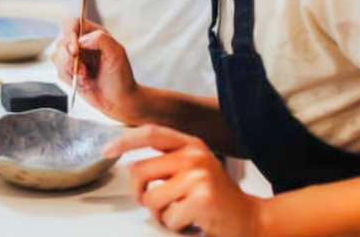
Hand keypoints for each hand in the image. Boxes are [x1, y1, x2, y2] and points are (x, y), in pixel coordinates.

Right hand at [51, 18, 140, 123]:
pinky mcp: (67, 72)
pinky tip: (84, 82)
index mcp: (92, 34)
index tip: (75, 50)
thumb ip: (101, 39)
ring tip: (86, 77)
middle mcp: (80, 44)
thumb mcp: (117, 53)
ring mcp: (73, 58)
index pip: (71, 24)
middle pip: (61, 42)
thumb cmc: (121, 76)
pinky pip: (58, 72)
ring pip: (56, 57)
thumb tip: (81, 40)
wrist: (118, 99)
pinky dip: (70, 79)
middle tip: (84, 70)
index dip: (69, 34)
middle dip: (70, 59)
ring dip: (70, 70)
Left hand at [103, 125, 263, 236]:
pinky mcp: (202, 199)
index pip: (150, 133)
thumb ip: (166, 162)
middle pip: (139, 171)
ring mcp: (199, 176)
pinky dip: (176, 226)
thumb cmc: (216, 198)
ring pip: (151, 198)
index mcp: (191, 144)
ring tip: (180, 213)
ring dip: (161, 214)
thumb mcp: (193, 169)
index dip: (125, 140)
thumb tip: (131, 165)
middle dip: (139, 193)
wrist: (252, 219)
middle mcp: (195, 155)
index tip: (107, 150)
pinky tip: (193, 222)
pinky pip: (168, 218)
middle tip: (154, 203)